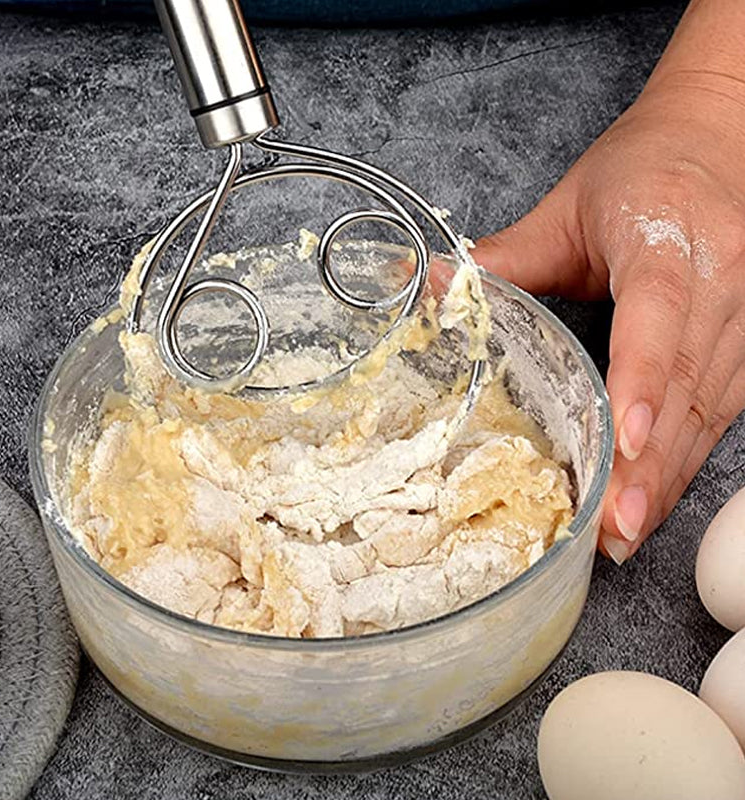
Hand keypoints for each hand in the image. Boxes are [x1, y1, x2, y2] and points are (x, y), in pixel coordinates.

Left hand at [469, 73, 744, 562]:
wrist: (720, 135)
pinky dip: (685, 459)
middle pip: (688, 386)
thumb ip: (508, 256)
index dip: (643, 382)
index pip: (658, 321)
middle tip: (613, 527)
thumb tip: (433, 282)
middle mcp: (720, 283)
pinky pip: (721, 410)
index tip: (625, 440)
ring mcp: (743, 314)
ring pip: (709, 410)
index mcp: (668, 245)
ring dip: (668, 476)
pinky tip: (654, 496)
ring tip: (626, 530)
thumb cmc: (644, 169)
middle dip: (651, 464)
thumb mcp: (569, 208)